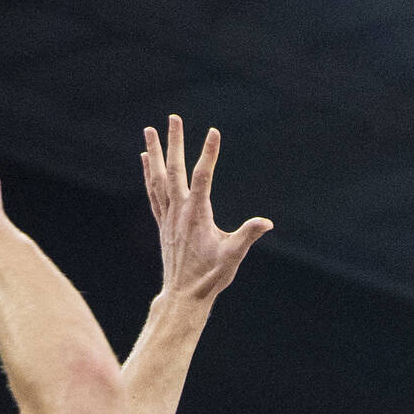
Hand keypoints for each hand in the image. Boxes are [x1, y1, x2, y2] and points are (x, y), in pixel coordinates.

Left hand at [142, 116, 271, 300]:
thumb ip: (248, 236)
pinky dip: (149, 174)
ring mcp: (168, 216)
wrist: (183, 295)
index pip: (203, 177)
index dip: (208, 154)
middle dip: (174, 142)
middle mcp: (179, 211)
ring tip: (149, 130)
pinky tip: (146, 160)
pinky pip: (153, 193)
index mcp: (197, 215)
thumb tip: (266, 223)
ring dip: (155, 153)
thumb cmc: (210, 277)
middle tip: (173, 117)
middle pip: (175, 169)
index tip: (214, 132)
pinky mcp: (163, 224)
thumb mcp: (232, 256)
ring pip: (159, 178)